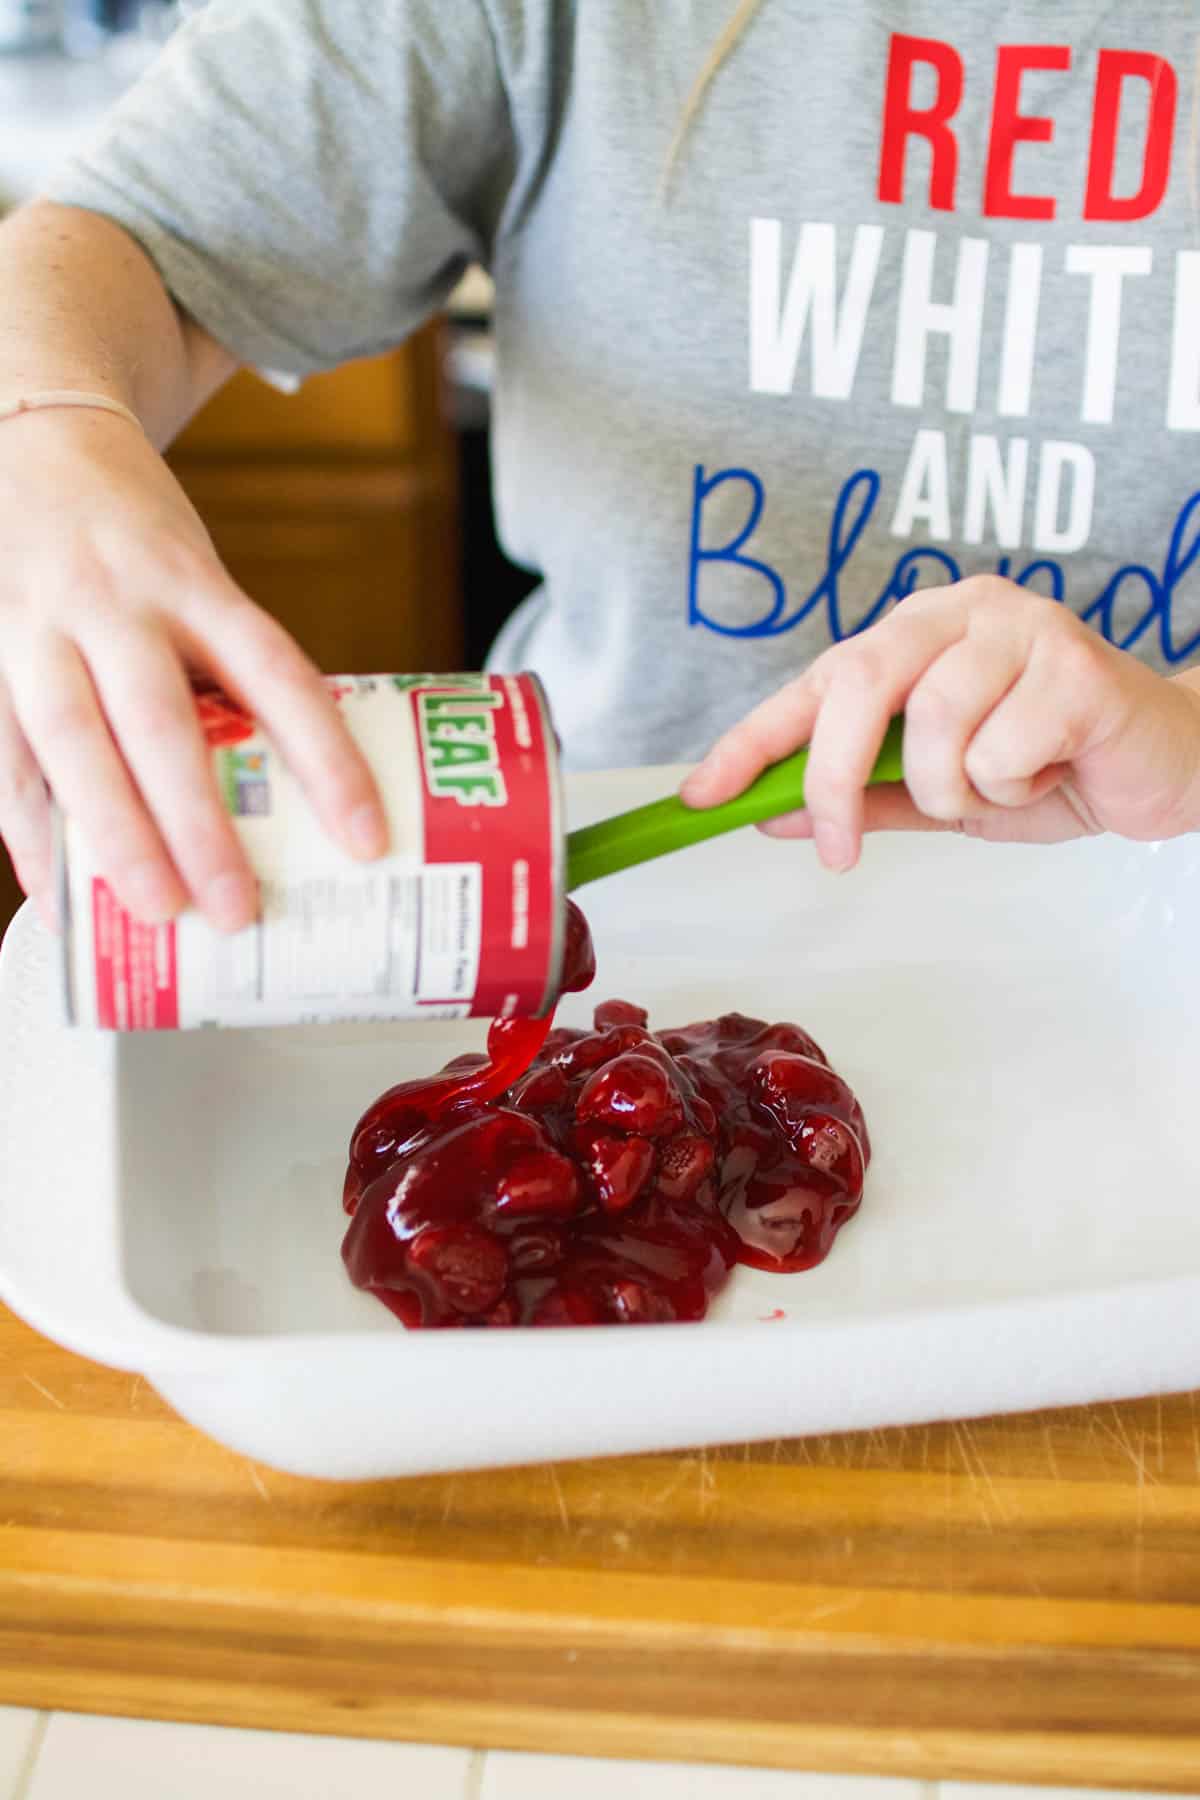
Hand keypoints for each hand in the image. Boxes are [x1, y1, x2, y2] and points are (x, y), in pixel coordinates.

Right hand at [0, 408, 387, 930]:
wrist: (25, 436)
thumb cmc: (134, 537)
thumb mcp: (199, 577)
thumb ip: (230, 671)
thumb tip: (298, 804)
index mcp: (194, 583)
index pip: (278, 675)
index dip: (328, 761)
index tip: (367, 841)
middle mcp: (114, 603)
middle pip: (161, 719)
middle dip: (198, 823)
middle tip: (237, 907)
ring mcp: (36, 629)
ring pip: (70, 741)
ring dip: (112, 836)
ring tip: (156, 910)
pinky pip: (1, 762)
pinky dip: (30, 841)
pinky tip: (60, 906)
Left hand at [681, 577, 1199, 869]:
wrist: (1167, 767)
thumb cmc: (1049, 766)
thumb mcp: (937, 794)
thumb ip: (860, 796)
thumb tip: (766, 814)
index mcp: (915, 634)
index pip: (814, 680)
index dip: (751, 739)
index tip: (700, 797)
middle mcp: (959, 612)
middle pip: (858, 681)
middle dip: (829, 778)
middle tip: (837, 851)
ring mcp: (1021, 626)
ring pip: (933, 723)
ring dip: (952, 790)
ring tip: (997, 790)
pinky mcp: (1075, 664)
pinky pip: (999, 747)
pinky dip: (1012, 788)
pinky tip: (1047, 773)